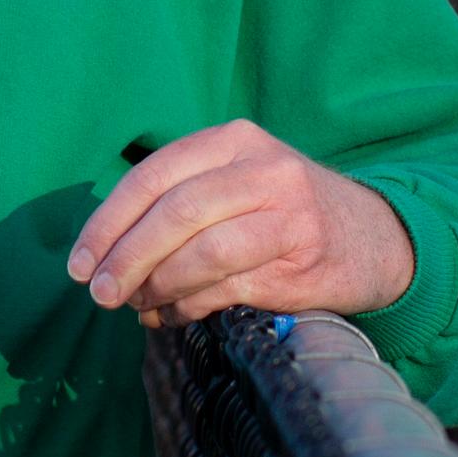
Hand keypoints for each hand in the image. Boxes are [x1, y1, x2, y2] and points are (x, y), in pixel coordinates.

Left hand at [65, 120, 415, 328]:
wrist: (378, 237)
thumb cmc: (286, 212)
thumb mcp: (238, 181)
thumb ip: (180, 201)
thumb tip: (106, 255)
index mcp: (232, 141)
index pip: (152, 177)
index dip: (108, 223)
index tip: (79, 263)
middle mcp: (262, 169)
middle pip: (173, 214)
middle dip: (125, 259)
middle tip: (100, 294)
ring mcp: (287, 214)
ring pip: (201, 253)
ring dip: (157, 287)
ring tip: (138, 306)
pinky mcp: (302, 260)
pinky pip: (227, 288)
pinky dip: (188, 307)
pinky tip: (171, 315)